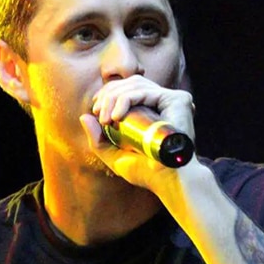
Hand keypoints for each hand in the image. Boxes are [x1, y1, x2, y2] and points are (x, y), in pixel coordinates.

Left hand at [79, 75, 196, 190]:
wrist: (168, 180)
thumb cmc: (146, 173)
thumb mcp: (116, 157)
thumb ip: (99, 140)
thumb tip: (84, 116)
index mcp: (154, 109)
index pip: (129, 87)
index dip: (109, 92)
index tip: (96, 109)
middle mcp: (164, 101)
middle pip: (131, 82)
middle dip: (108, 94)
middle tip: (98, 114)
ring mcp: (172, 99)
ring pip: (136, 85)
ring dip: (114, 97)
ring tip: (106, 119)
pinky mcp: (178, 100)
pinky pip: (145, 92)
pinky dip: (126, 100)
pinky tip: (116, 117)